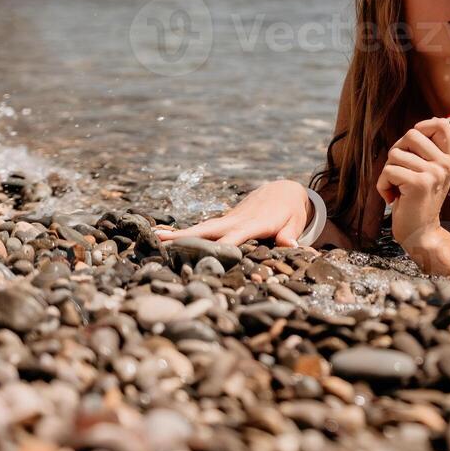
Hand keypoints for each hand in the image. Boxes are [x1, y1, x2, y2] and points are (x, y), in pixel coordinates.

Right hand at [155, 179, 311, 246]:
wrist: (283, 190)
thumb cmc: (290, 211)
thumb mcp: (294, 222)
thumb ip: (290, 234)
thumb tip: (292, 246)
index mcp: (253, 223)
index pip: (234, 238)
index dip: (221, 249)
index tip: (205, 260)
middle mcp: (236, 220)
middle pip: (208, 229)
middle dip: (186, 235)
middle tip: (160, 240)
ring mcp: (228, 219)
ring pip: (202, 227)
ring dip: (179, 233)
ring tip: (155, 237)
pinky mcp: (225, 221)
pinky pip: (204, 228)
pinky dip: (185, 233)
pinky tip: (164, 237)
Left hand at [377, 117, 449, 243]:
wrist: (420, 233)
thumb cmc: (418, 201)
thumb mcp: (430, 173)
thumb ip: (427, 151)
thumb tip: (419, 126)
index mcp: (449, 159)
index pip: (442, 125)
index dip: (422, 126)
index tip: (412, 143)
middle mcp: (444, 164)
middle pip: (411, 134)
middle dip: (397, 150)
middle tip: (400, 170)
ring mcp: (433, 173)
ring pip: (395, 154)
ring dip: (388, 171)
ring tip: (397, 187)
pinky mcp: (418, 184)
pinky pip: (389, 170)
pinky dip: (383, 185)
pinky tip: (392, 197)